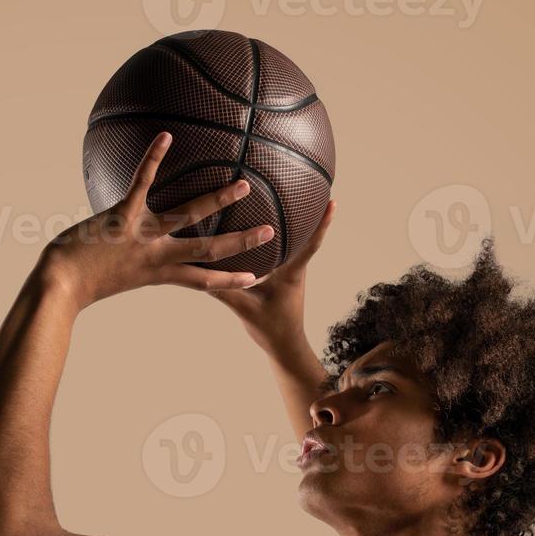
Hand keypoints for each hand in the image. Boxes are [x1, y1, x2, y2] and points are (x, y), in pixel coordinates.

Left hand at [36, 131, 274, 309]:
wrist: (56, 286)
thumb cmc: (77, 283)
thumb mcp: (111, 276)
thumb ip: (131, 263)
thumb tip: (134, 253)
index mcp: (156, 273)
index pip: (202, 281)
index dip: (229, 280)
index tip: (256, 278)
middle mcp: (155, 256)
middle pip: (207, 250)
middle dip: (240, 243)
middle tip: (270, 232)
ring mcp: (140, 236)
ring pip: (187, 217)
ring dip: (217, 201)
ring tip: (243, 186)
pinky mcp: (120, 217)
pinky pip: (142, 183)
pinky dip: (153, 159)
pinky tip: (166, 136)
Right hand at [208, 198, 335, 353]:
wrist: (285, 347)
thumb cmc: (270, 329)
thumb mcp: (244, 309)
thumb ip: (223, 289)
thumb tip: (200, 270)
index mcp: (291, 274)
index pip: (310, 244)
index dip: (323, 223)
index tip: (334, 202)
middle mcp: (296, 270)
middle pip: (306, 236)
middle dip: (310, 213)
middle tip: (310, 188)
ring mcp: (293, 274)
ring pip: (296, 244)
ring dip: (296, 225)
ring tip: (290, 202)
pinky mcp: (286, 279)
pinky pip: (286, 254)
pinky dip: (282, 240)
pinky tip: (269, 232)